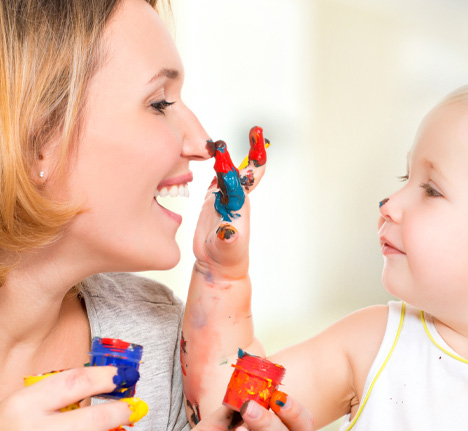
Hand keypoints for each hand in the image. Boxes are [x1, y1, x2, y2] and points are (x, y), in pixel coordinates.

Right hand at [191, 143, 267, 281]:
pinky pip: (216, 175)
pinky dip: (214, 162)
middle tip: (257, 129)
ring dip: (228, 152)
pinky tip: (210, 150)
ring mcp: (224, 195)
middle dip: (253, 148)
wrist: (218, 263)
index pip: (246, 176)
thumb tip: (230, 232)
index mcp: (240, 202)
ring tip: (227, 134)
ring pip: (228, 169)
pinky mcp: (212, 198)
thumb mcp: (229, 250)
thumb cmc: (227, 258)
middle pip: (245, 168)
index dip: (251, 159)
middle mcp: (235, 196)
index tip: (255, 141)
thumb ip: (230, 240)